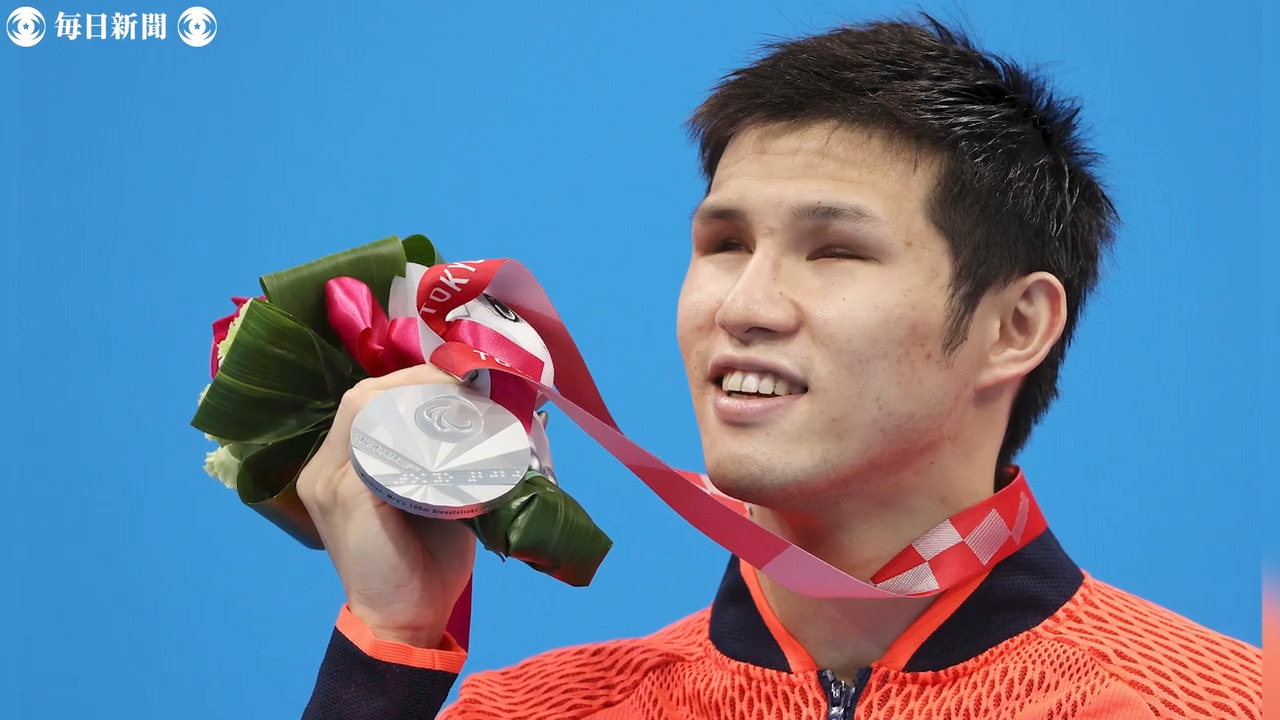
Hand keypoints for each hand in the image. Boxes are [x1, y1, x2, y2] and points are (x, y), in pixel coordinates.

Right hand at [298, 363, 477, 648]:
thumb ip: (441, 465)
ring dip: (414, 394)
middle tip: (464, 381)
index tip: (458, 379)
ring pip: (365, 407)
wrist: (406, 622)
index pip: (367, 401)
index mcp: (339, 467)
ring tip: (457, 394)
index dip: (411, 381)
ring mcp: (329, 480)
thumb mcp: (432, 499)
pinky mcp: (346, 496)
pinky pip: (374, 441)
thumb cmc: (424, 565)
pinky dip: (411, 427)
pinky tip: (443, 424)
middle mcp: (324, 468)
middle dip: (417, 380)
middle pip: (364, 396)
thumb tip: (487, 425)